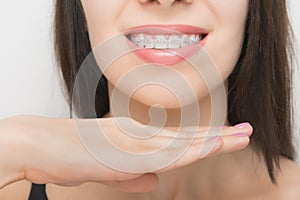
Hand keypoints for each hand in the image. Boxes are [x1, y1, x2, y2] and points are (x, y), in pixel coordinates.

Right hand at [0, 115, 251, 191]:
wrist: (43, 144)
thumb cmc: (73, 154)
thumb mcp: (110, 168)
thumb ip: (134, 174)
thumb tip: (154, 182)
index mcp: (136, 138)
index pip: (178, 137)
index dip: (205, 136)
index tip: (227, 135)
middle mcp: (139, 137)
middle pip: (186, 136)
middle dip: (219, 134)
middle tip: (247, 131)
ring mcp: (134, 144)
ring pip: (181, 143)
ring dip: (212, 139)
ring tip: (240, 137)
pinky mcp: (125, 156)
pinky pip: (164, 155)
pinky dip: (189, 150)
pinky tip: (209, 146)